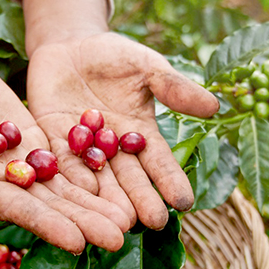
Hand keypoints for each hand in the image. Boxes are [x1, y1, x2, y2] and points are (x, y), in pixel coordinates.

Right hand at [0, 14, 128, 253]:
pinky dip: (91, 172)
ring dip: (96, 205)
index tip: (78, 242)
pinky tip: (119, 185)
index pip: (18, 212)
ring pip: (65, 188)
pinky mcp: (38, 143)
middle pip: (51, 207)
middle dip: (84, 223)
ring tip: (129, 220)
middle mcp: (6, 185)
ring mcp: (24, 165)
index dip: (49, 226)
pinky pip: (68, 160)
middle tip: (118, 239)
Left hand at [26, 32, 218, 229]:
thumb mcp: (147, 66)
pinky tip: (80, 196)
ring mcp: (84, 149)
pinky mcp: (53, 142)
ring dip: (107, 201)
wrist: (70, 45)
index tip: (184, 202)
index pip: (159, 162)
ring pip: (97, 180)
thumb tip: (215, 106)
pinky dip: (71, 178)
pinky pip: (63, 163)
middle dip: (141, 200)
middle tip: (152, 222)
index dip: (171, 181)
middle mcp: (114, 149)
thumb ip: (174, 87)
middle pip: (129, 179)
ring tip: (118, 222)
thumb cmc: (115, 55)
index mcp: (141, 134)